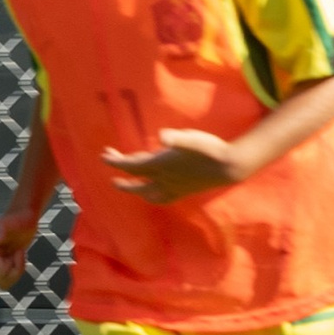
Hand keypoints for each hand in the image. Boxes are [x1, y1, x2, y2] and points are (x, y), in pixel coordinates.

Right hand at [0, 200, 41, 289]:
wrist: (24, 217)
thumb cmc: (21, 218)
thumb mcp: (16, 222)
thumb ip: (3, 228)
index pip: (1, 274)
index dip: (15, 265)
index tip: (18, 250)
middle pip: (3, 281)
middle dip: (15, 268)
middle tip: (18, 250)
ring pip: (5, 281)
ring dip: (16, 268)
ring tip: (16, 252)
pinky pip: (7, 278)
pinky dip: (15, 268)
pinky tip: (16, 255)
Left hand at [103, 130, 244, 202]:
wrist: (229, 167)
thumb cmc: (209, 149)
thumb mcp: (192, 138)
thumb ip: (177, 138)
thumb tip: (163, 136)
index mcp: (162, 166)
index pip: (132, 166)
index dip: (116, 162)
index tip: (104, 156)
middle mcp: (164, 180)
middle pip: (136, 183)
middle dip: (121, 177)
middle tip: (110, 170)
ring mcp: (174, 188)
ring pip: (148, 194)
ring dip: (135, 190)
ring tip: (128, 185)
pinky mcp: (183, 191)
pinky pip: (161, 198)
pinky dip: (152, 196)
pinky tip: (154, 192)